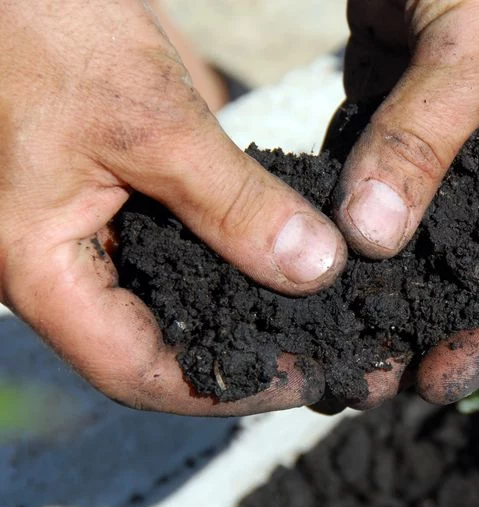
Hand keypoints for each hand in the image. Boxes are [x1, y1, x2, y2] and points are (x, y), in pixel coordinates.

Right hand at [0, 0, 346, 414]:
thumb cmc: (42, 29)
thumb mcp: (151, 121)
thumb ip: (231, 202)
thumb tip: (314, 268)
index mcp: (40, 268)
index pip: (137, 370)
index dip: (225, 388)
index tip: (305, 380)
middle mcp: (64, 264)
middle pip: (162, 345)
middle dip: (246, 357)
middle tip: (328, 356)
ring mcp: (91, 232)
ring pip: (177, 300)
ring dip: (248, 312)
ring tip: (325, 321)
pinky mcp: (120, 199)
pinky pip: (182, 249)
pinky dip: (237, 260)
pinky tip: (293, 261)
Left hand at [336, 0, 478, 406]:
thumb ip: (425, 142)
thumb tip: (369, 238)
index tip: (438, 380)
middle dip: (433, 319)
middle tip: (375, 368)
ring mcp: (456, 138)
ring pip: (422, 226)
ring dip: (384, 276)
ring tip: (336, 328)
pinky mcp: (402, 109)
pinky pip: (376, 174)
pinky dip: (348, 211)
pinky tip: (313, 250)